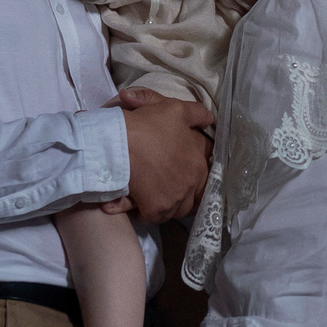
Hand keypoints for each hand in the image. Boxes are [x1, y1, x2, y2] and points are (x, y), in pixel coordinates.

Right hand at [118, 87, 212, 220]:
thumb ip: (194, 113)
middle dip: (183, 188)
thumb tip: (210, 120)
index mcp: (198, 157)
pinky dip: (148, 213)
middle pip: (194, 191)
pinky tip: (138, 205)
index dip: (195, 165)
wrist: (116, 144)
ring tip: (152, 195)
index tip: (184, 166)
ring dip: (168, 203)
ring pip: (178, 207)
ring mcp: (176, 197)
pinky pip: (157, 217)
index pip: (207, 167)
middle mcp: (192, 179)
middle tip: (165, 183)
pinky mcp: (158, 210)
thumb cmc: (145, 125)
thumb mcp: (173, 109)